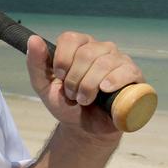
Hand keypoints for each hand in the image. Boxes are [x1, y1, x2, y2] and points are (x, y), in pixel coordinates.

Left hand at [25, 32, 144, 137]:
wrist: (84, 128)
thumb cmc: (65, 104)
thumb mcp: (43, 85)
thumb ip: (35, 63)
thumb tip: (34, 39)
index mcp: (79, 46)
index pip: (70, 38)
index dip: (62, 59)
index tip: (59, 77)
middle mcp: (100, 48)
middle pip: (87, 53)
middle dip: (74, 79)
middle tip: (72, 95)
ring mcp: (119, 60)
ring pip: (104, 63)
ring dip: (89, 86)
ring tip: (84, 99)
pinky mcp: (134, 76)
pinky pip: (127, 70)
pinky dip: (114, 81)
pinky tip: (104, 90)